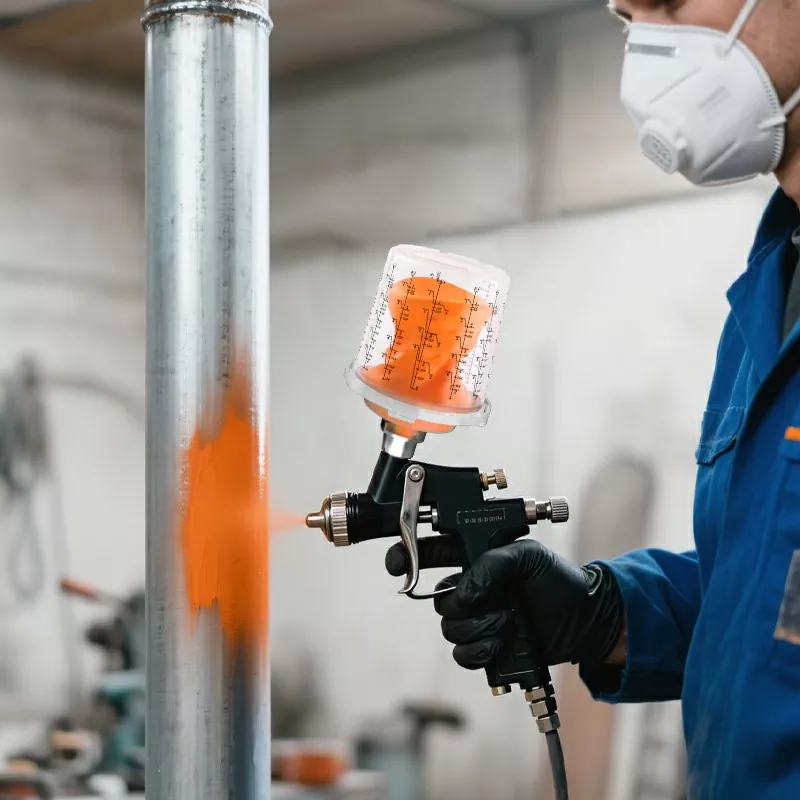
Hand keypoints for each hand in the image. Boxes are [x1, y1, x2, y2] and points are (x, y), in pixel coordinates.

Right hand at [385, 538, 623, 669]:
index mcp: (474, 557)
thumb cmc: (558, 580)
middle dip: (455, 602)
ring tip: (505, 621)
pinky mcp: (484, 646)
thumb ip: (491, 564)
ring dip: (477, 627)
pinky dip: (478, 650)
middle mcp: (470, 587)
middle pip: (434, 598)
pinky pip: (461, 654)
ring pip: (448, 628)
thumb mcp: (527, 556)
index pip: (429, 552)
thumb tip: (465, 592)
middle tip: (474, 602)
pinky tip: (500, 642)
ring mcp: (476, 618)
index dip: (406, 555)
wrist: (584, 619)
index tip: (399, 564)